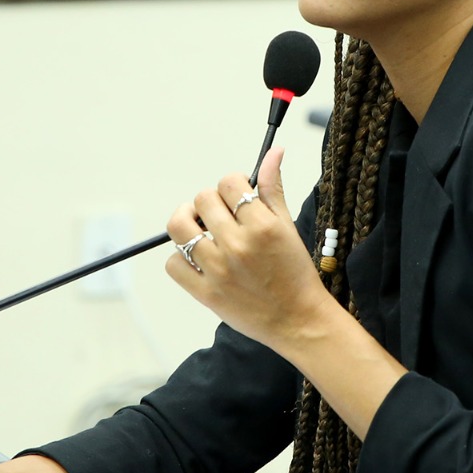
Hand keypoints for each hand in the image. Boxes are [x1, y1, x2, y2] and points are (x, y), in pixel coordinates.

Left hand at [164, 147, 340, 352]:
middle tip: (220, 216)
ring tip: (199, 228)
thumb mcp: (288, 226)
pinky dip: (180, 257)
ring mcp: (218, 270)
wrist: (299, 320)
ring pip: (179, 227)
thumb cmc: (295, 273)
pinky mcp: (205, 293)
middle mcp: (237, 245)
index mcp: (261, 225)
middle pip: (202, 199)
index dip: (232, 185)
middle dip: (210, 202)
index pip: (229, 182)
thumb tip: (273, 153)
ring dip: (187, 221)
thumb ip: (273, 189)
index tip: (236, 197)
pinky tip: (197, 258)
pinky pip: (173, 264)